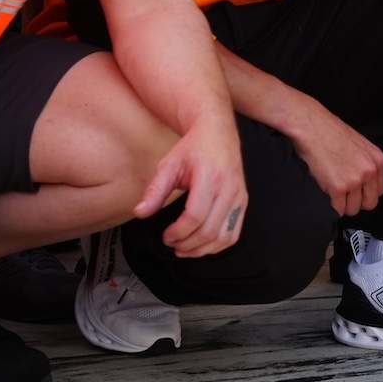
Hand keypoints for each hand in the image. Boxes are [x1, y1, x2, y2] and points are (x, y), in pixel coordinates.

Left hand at [135, 117, 247, 257]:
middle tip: (171, 244)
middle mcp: (229, 189)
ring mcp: (239, 196)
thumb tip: (140, 213)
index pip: (195, 217)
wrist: (217, 133)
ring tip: (185, 249)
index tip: (165, 236)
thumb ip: (155, 190)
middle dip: (187, 244)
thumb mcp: (169, 165)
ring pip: (224, 236)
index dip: (178, 232)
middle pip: (210, 231)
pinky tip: (203, 245)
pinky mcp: (243, 201)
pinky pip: (234, 232)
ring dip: (203, 249)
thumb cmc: (193, 148)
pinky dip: (218, 245)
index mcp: (210, 178)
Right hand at [284, 98, 382, 216]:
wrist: (311, 126)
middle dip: (355, 202)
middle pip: (369, 203)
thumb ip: (366, 164)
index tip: (354, 192)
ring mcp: (354, 180)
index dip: (365, 194)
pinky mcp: (338, 188)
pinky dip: (330, 207)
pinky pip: (337, 210)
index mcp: (378, 160)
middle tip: (342, 195)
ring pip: (352, 209)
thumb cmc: (330, 133)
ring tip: (331, 190)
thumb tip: (363, 184)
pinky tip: (324, 193)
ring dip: (341, 205)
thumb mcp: (360, 146)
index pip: (379, 191)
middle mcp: (370, 171)